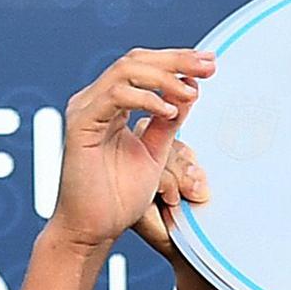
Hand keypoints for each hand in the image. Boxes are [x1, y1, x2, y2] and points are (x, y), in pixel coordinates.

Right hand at [51, 50, 213, 249]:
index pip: (143, 67)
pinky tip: (168, 112)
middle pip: (135, 60)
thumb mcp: (155, 154)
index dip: (177, 61)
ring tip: (190, 92)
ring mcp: (85, 110)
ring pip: (125, 71)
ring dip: (164, 77)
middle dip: (176, 60)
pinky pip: (115, 97)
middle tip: (208, 65)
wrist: (93, 229)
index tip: (210, 64)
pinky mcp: (80, 125)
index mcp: (110, 104)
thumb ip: (168, 124)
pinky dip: (145, 100)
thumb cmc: (117, 198)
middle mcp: (95, 101)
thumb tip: (189, 92)